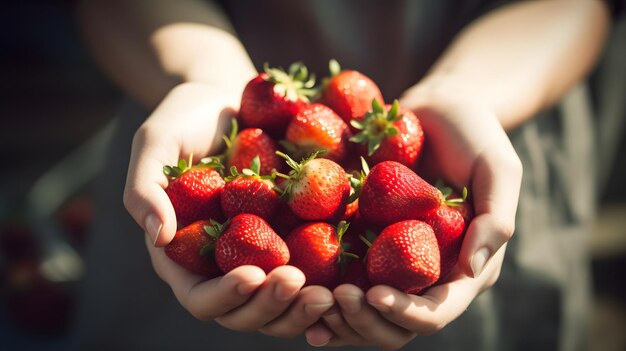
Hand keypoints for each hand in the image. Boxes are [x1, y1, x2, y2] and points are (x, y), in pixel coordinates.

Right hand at [124, 82, 333, 335]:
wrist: (230, 99)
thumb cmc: (187, 118)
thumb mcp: (156, 141)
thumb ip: (145, 187)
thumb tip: (156, 236)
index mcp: (185, 254)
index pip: (201, 298)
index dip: (225, 297)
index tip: (252, 275)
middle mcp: (224, 265)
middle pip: (246, 313)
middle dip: (271, 308)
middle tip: (298, 283)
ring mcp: (262, 255)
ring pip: (282, 305)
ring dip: (303, 309)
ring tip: (329, 295)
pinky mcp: (294, 238)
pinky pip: (313, 274)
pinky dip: (330, 287)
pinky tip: (349, 284)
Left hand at [304, 88, 521, 348]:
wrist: (437, 110)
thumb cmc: (474, 135)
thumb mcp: (498, 169)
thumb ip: (495, 218)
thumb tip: (471, 270)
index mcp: (462, 269)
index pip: (435, 313)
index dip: (405, 313)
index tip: (373, 294)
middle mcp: (425, 275)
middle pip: (394, 327)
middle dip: (364, 322)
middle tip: (335, 297)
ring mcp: (391, 263)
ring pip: (363, 315)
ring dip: (337, 318)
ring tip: (308, 299)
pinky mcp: (364, 243)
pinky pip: (340, 279)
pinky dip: (319, 293)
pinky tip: (295, 288)